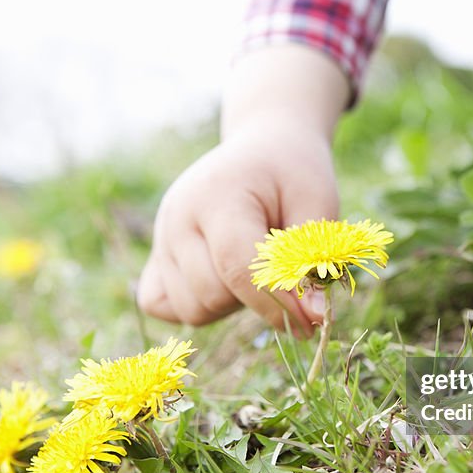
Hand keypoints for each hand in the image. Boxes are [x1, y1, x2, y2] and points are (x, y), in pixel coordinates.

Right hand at [137, 118, 338, 334]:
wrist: (262, 149)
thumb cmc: (293, 175)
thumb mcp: (317, 204)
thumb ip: (313, 260)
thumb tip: (312, 318)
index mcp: (218, 196)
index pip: (238, 268)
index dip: (276, 302)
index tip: (310, 323)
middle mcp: (178, 217)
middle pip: (212, 295)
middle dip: (254, 299)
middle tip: (279, 269)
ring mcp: (160, 236)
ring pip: (190, 308)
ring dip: (228, 304)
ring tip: (250, 268)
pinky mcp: (155, 254)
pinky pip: (161, 305)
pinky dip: (194, 305)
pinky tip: (222, 281)